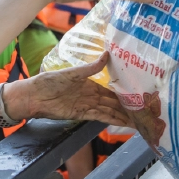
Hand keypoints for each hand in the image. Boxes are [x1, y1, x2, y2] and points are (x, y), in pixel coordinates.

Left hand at [8, 54, 163, 143]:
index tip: (138, 95)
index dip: (124, 94)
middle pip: (113, 103)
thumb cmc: (50, 80)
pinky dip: (112, 120)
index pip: (111, 90)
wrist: (34, 95)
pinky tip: (123, 123)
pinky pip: (100, 117)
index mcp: (90, 84)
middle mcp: (91, 96)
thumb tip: (107, 55)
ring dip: (123, 116)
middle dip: (127, 107)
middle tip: (144, 111)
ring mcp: (87, 106)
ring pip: (109, 112)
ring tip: (138, 120)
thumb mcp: (72, 72)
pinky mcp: (81, 115)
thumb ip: (91, 67)